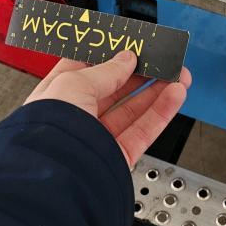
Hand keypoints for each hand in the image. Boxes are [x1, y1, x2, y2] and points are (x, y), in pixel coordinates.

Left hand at [25, 50, 190, 168]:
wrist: (54, 178)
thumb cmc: (48, 130)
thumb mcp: (74, 83)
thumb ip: (105, 70)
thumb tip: (126, 59)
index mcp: (54, 97)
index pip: (83, 71)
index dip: (108, 58)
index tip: (129, 47)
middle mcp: (73, 120)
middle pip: (112, 91)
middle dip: (140, 74)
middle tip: (160, 60)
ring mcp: (96, 140)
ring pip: (132, 111)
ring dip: (157, 91)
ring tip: (178, 75)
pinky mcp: (116, 158)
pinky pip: (143, 132)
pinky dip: (161, 112)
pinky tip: (174, 95)